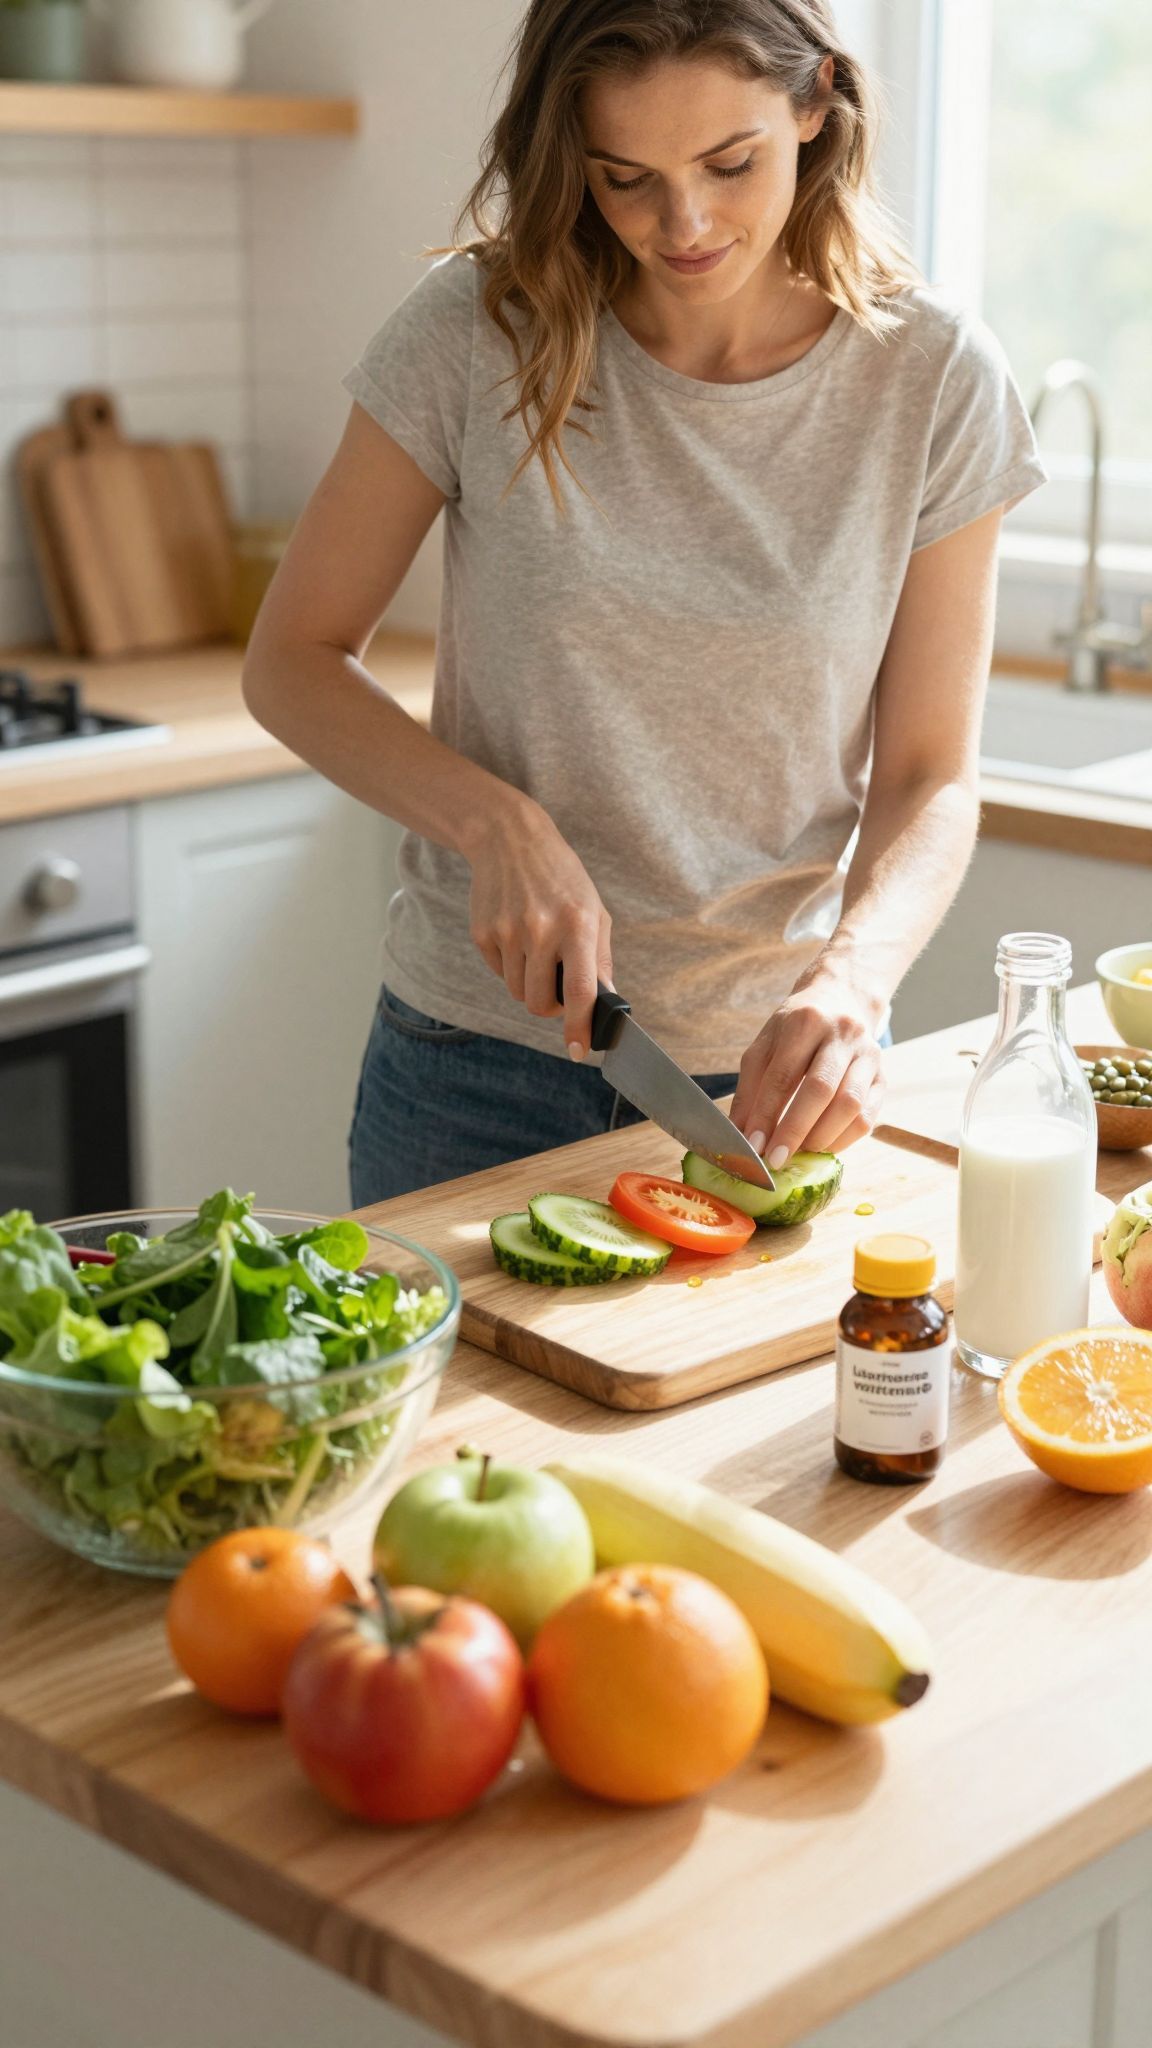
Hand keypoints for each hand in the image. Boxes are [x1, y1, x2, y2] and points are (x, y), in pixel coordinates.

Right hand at [464, 795, 612, 1057]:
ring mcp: (507, 933)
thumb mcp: (593, 909)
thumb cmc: (561, 878)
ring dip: (531, 985)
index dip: (580, 1027)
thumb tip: (603, 1003)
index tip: (579, 1051)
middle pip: (541, 1004)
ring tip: (538, 950)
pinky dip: (512, 966)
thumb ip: (600, 958)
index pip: (580, 991)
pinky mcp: (482, 934)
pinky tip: (517, 935)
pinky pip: (500, 973)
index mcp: (577, 925)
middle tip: (558, 983)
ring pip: (519, 993)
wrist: (510, 840)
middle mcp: (540, 930)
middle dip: (551, 1006)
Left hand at [729, 971, 886, 1165]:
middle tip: (775, 1159)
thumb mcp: (765, 1045)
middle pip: (821, 1089)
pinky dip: (843, 1139)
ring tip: (798, 1153)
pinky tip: (822, 1146)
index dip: (766, 1114)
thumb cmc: (795, 1029)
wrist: (841, 1000)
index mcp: (806, 1021)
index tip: (752, 1146)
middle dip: (794, 1130)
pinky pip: (868, 1117)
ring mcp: (868, 1055)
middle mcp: (842, 1034)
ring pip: (850, 1105)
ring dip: (821, 1137)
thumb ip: (750, 1087)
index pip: (783, 1074)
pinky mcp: (883, 1076)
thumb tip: (740, 1134)